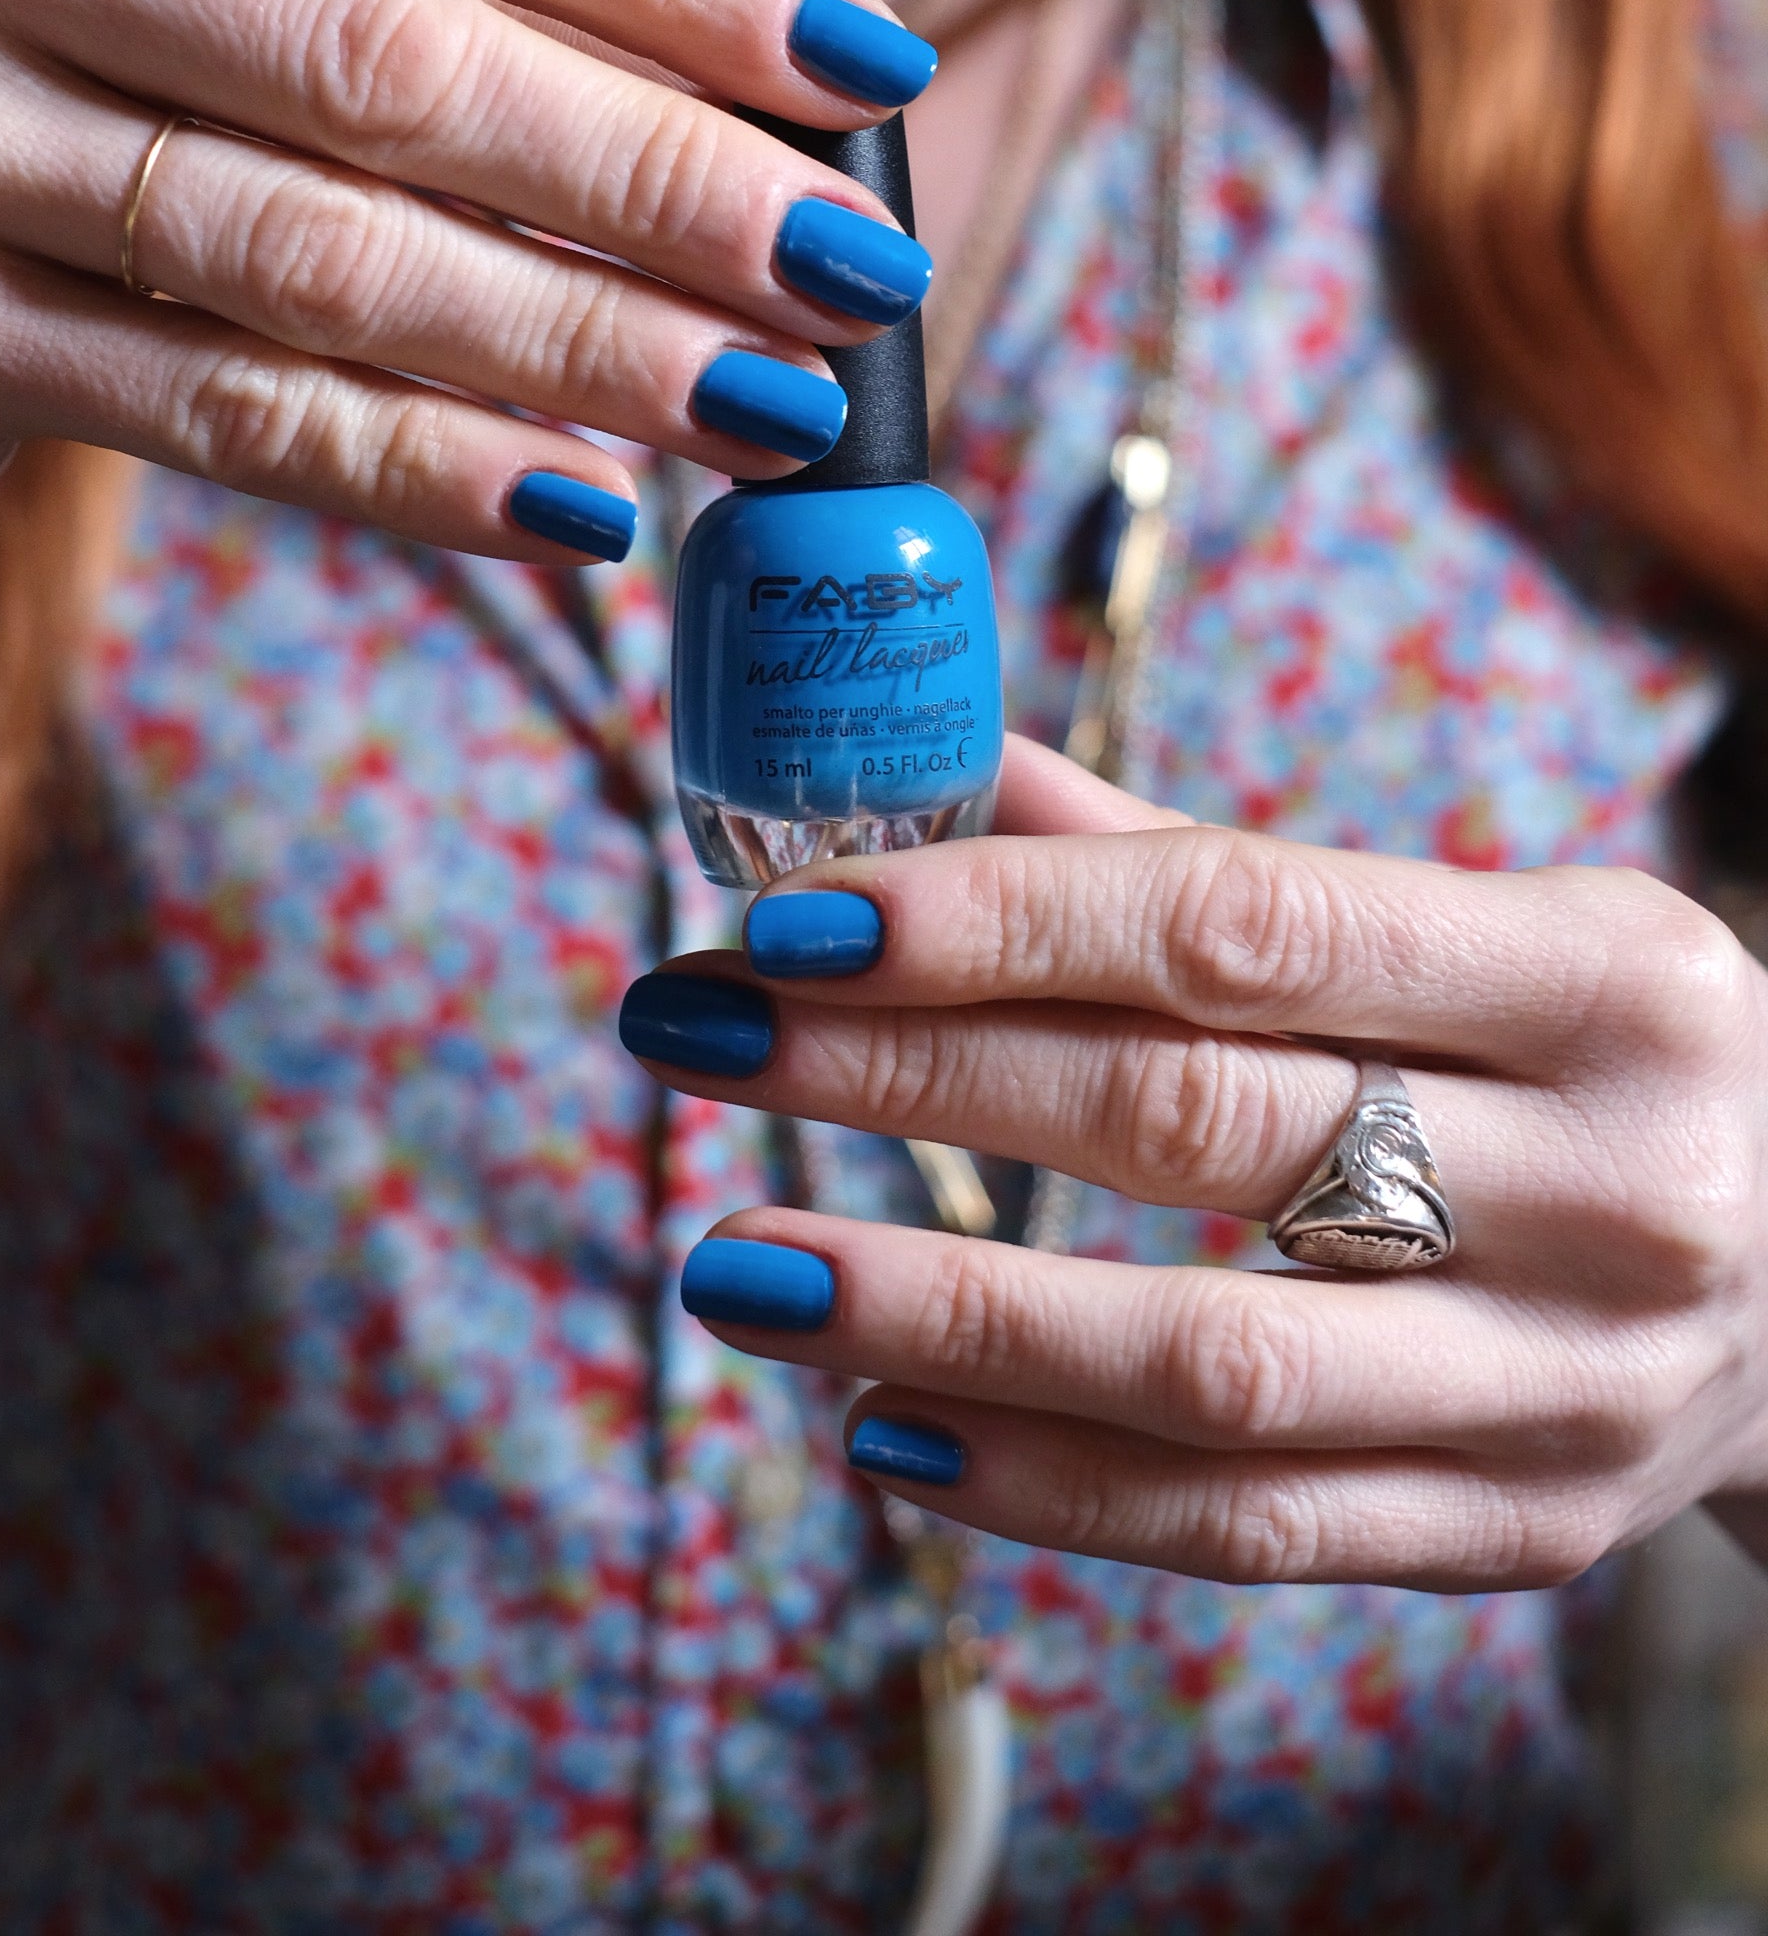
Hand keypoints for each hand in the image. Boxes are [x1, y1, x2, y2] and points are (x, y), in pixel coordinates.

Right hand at [0, 0, 936, 549]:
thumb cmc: (38, 69)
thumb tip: (765, 113)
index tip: (866, 62)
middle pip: (398, 60)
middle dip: (665, 179)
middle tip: (855, 272)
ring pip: (319, 251)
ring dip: (575, 343)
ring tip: (762, 409)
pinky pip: (217, 413)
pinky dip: (417, 468)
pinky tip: (573, 506)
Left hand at [623, 738, 1767, 1590]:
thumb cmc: (1604, 1057)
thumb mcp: (1481, 924)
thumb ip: (1205, 864)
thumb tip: (937, 774)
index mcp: (1598, 976)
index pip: (1245, 928)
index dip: (1002, 917)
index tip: (793, 913)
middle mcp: (1608, 1184)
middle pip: (1194, 1127)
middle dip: (909, 1076)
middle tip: (696, 1031)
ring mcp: (1570, 1385)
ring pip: (1208, 1367)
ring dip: (940, 1316)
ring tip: (737, 1266)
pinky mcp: (1520, 1531)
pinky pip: (1249, 1528)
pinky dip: (1047, 1488)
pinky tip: (882, 1430)